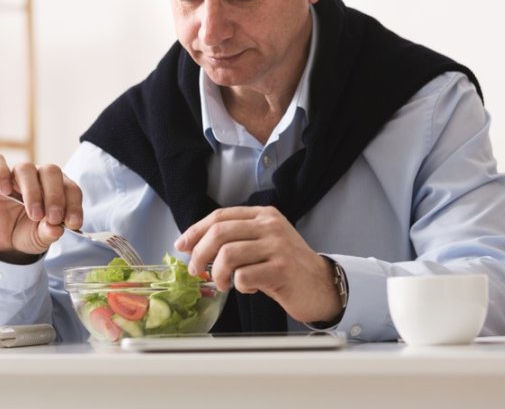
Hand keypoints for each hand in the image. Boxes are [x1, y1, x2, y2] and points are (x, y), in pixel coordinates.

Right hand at [0, 154, 82, 261]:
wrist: (5, 242)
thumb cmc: (29, 233)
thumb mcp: (42, 238)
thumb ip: (49, 232)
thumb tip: (56, 228)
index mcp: (58, 189)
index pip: (70, 188)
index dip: (74, 205)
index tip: (73, 223)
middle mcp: (40, 177)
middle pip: (51, 172)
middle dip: (55, 196)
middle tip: (53, 218)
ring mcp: (17, 175)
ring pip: (26, 169)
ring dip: (32, 192)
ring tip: (35, 214)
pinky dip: (1, 173)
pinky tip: (4, 190)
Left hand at [174, 205, 341, 323]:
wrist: (322, 285)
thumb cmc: (286, 266)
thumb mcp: (263, 243)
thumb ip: (236, 238)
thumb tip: (194, 247)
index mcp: (263, 215)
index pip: (220, 216)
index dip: (195, 231)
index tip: (181, 246)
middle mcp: (270, 226)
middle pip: (219, 232)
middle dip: (199, 253)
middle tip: (196, 270)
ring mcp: (277, 246)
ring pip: (228, 254)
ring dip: (217, 273)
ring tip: (222, 283)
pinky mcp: (281, 269)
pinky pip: (244, 276)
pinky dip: (238, 286)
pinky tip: (247, 288)